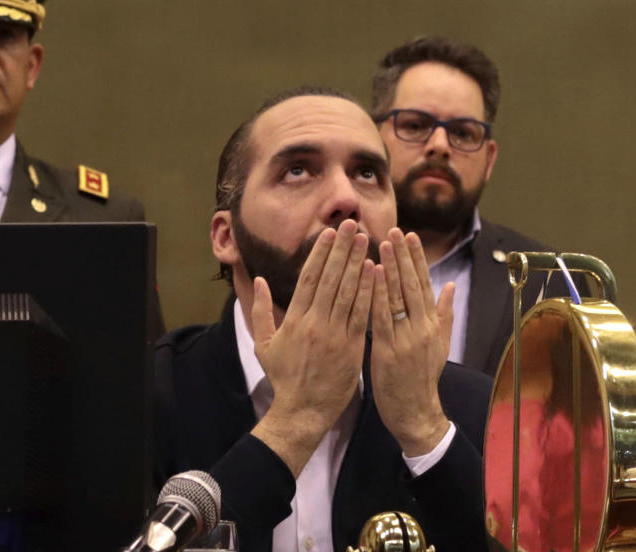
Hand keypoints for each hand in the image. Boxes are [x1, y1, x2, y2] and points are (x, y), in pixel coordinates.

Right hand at [249, 219, 374, 475]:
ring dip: (358, 263)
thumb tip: (259, 280)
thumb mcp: (263, 344)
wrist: (302, 412)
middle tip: (351, 224)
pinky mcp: (352, 347)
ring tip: (366, 240)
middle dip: (342, 249)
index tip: (329, 232)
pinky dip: (368, 292)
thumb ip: (260, 311)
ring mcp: (335, 335)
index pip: (309, 278)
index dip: (321, 253)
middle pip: (330, 278)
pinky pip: (362, 314)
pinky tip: (376, 272)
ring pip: (348, 292)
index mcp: (294, 319)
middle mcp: (315, 322)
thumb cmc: (283, 379)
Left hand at [371, 228, 452, 456]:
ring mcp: (406, 339)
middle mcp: (422, 328)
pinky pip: (382, 317)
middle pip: (413, 285)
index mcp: (432, 325)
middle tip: (395, 229)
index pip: (425, 284)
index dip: (416, 259)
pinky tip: (372, 275)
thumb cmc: (421, 379)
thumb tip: (451, 285)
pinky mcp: (389, 350)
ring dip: (390, 268)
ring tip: (382, 243)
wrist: (416, 414)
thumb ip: (444, 314)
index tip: (409, 235)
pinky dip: (377, 294)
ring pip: (398, 297)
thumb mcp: (439, 345)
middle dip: (403, 256)